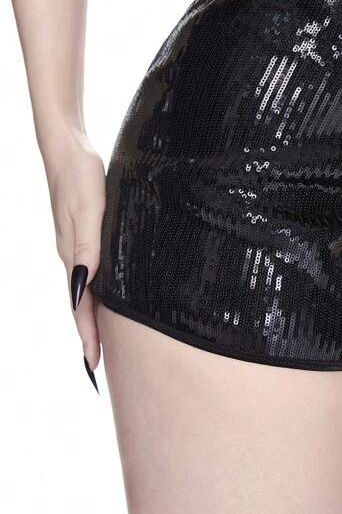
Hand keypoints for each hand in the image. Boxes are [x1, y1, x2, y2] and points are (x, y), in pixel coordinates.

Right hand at [42, 125, 105, 391]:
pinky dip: (94, 293)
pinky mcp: (81, 234)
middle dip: (89, 335)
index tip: (92, 364)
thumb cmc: (81, 174)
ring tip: (100, 342)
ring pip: (84, 290)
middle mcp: (72, 254)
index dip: (87, 335)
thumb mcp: (88, 207)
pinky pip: (88, 272)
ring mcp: (75, 244)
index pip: (80, 304)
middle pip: (80, 304)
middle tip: (97, 366)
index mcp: (74, 254)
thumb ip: (88, 245)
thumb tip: (86, 284)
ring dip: (91, 317)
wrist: (66, 147)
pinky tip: (104, 296)